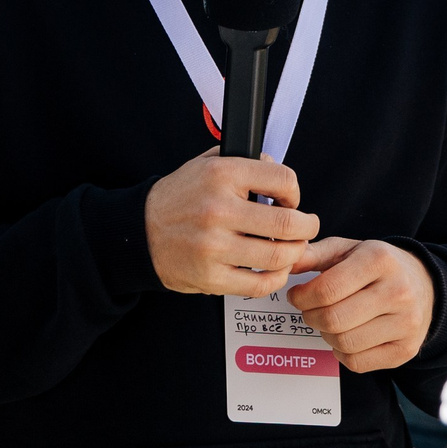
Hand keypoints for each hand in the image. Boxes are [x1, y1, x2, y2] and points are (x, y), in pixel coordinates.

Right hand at [146, 149, 318, 296]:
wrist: (139, 231)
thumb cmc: (178, 198)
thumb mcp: (206, 164)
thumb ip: (244, 163)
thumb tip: (277, 171)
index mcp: (221, 175)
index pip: (283, 179)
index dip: (295, 192)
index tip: (292, 200)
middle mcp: (218, 209)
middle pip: (288, 223)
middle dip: (307, 227)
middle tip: (307, 227)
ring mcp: (214, 246)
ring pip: (278, 255)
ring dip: (295, 253)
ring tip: (293, 248)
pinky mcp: (210, 276)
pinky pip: (258, 284)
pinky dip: (276, 278)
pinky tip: (275, 270)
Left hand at [287, 238, 434, 371]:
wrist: (425, 284)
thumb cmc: (379, 266)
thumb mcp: (349, 249)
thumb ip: (314, 254)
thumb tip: (285, 266)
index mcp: (380, 260)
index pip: (326, 290)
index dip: (301, 297)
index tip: (297, 295)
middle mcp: (398, 292)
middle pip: (333, 320)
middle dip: (310, 317)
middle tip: (310, 310)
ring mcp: (405, 324)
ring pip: (344, 343)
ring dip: (326, 335)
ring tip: (330, 321)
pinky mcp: (405, 350)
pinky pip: (357, 363)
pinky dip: (342, 353)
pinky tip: (348, 335)